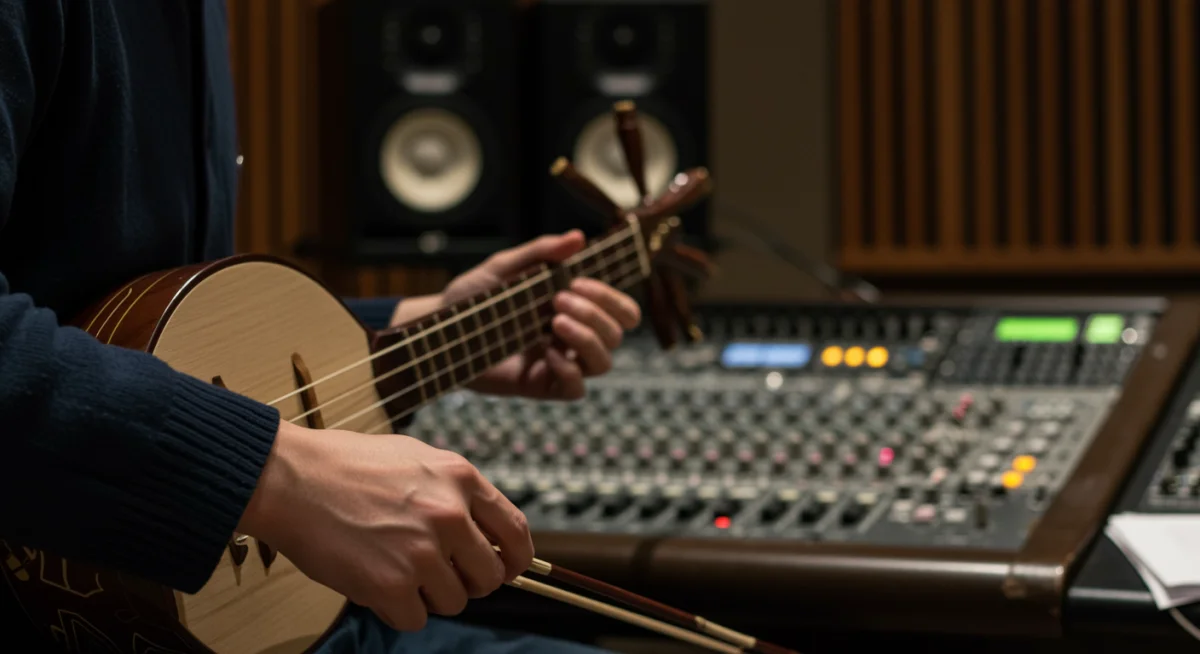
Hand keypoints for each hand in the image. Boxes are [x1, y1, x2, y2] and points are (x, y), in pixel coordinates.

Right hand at [238, 420, 533, 631]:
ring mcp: (422, 552)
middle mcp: (451, 515)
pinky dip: (396, 610)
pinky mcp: (391, 585)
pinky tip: (374, 582)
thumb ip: (454, 491)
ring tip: (395, 568)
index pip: (516, 531)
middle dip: (467, 581)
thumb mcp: (416, 457)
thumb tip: (483, 528)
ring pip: (454, 602)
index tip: (510, 570)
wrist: (289, 478)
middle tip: (437, 572)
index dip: (517, 559)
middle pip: (490, 576)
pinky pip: (415, 619)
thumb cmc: (344, 465)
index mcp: (461, 478)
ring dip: (428, 595)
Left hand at [391, 231, 641, 399]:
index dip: (611, 298)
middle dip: (596, 313)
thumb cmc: (471, 298)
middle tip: (558, 298)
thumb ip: (540, 253)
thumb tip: (578, 238)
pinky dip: (569, 370)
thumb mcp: (502, 268)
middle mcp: (572, 337)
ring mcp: (559, 364)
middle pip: (616, 334)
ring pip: (603, 362)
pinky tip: (546, 351)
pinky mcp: (541, 386)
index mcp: (574, 308)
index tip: (576, 281)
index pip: (621, 311)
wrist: (436, 331)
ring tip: (554, 321)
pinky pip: (575, 389)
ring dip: (588, 338)